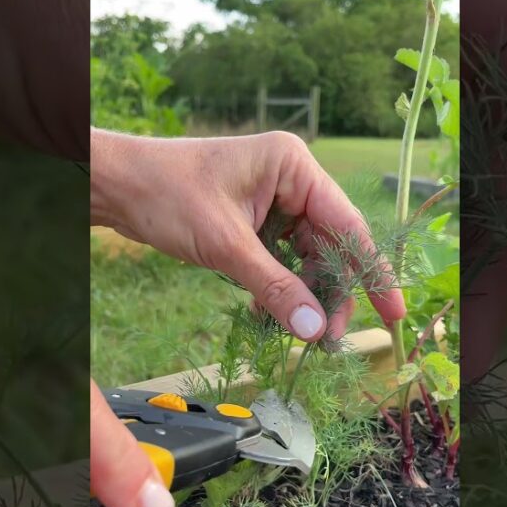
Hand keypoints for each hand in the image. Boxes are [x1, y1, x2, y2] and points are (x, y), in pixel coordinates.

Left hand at [89, 128, 406, 506]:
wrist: (113, 185)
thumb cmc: (165, 195)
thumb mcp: (225, 246)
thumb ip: (274, 288)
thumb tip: (315, 329)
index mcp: (293, 165)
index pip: (347, 223)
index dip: (372, 272)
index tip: (393, 312)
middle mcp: (290, 178)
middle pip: (329, 245)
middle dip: (331, 293)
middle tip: (329, 340)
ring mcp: (272, 199)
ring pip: (305, 257)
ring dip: (304, 296)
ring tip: (304, 336)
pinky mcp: (253, 219)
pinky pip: (280, 259)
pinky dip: (279, 288)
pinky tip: (273, 316)